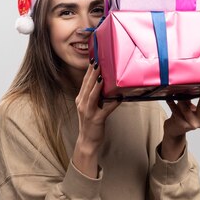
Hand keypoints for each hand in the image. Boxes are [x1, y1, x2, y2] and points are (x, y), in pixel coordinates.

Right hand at [72, 61, 119, 177]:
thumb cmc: (91, 122)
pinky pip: (105, 109)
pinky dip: (112, 103)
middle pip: (87, 85)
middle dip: (92, 72)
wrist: (87, 141)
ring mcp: (88, 112)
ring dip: (97, 84)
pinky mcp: (96, 119)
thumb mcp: (90, 106)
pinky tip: (119, 97)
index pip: (85, 81)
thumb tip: (105, 82)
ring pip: (92, 95)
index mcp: (80, 99)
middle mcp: (82, 103)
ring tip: (101, 74)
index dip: (89, 70)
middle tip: (98, 60)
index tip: (94, 58)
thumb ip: (95, 95)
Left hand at [161, 93, 199, 160]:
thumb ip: (191, 98)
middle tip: (198, 90)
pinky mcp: (182, 125)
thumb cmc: (182, 115)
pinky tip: (169, 99)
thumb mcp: (189, 106)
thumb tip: (189, 86)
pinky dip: (172, 104)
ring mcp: (192, 124)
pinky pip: (176, 112)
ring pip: (186, 109)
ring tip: (176, 93)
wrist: (175, 130)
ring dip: (181, 100)